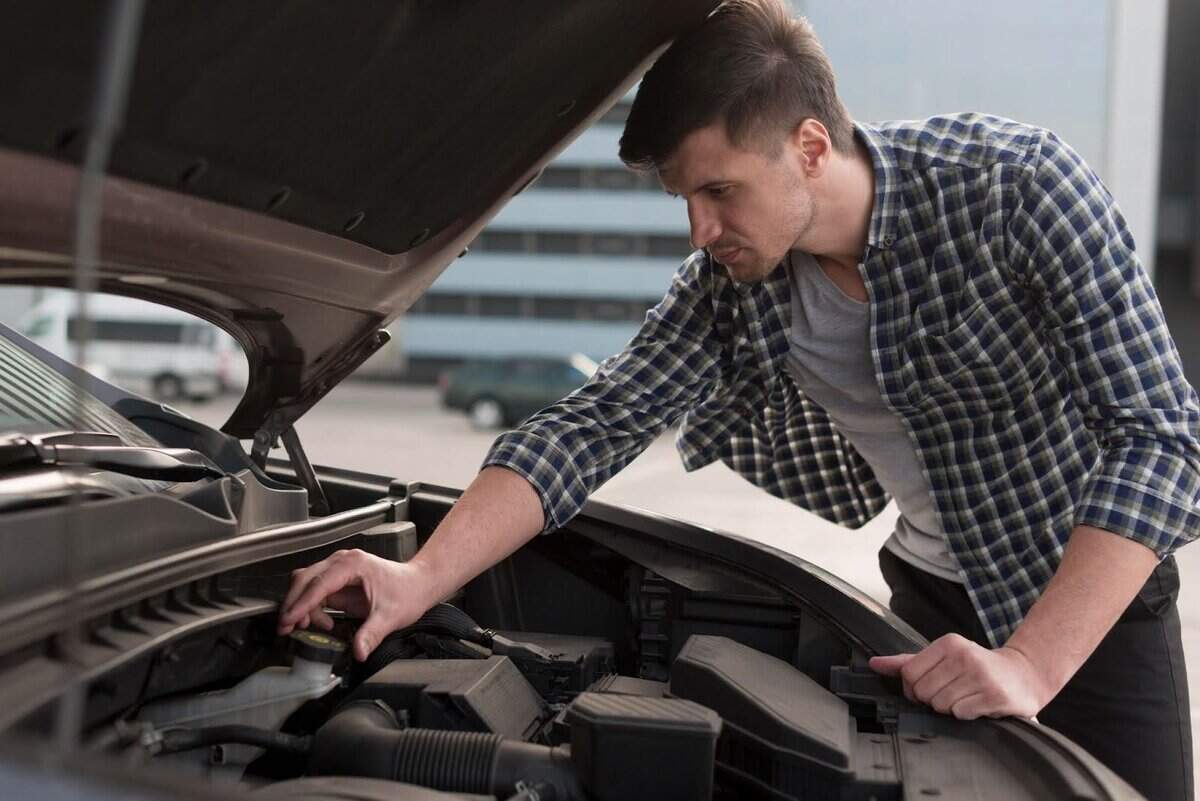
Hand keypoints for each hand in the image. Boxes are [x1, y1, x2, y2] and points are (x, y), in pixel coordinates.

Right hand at [277, 549, 437, 660]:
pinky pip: (316, 591)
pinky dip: (312, 607)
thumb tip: (358, 652)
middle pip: (305, 579)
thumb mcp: (390, 616)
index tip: (289, 620)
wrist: (419, 583)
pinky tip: (323, 623)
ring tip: (306, 628)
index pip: (319, 584)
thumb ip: (371, 634)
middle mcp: (343, 562)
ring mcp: (339, 568)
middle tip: (286, 628)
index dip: (301, 604)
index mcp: (353, 565)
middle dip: (293, 604)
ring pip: (306, 583)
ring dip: (300, 605)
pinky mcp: (339, 579)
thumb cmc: (408, 591)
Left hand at [868, 634, 1052, 719]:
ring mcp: (981, 675)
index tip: (927, 688)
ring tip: (965, 698)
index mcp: (949, 643)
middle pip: (923, 691)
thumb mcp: (943, 658)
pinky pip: (961, 714)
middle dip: (932, 699)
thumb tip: (875, 663)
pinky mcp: (995, 695)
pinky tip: (978, 705)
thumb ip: (908, 661)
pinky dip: (966, 714)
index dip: (913, 688)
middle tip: (950, 693)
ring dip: (950, 708)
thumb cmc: (977, 667)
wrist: (1023, 675)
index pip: (909, 673)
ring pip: (941, 705)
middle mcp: (964, 655)